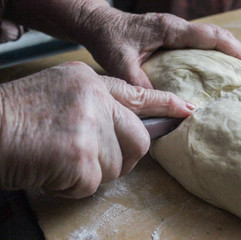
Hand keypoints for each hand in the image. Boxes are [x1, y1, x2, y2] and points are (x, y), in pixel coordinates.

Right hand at [0, 61, 192, 198]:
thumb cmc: (16, 115)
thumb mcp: (59, 93)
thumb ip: (96, 105)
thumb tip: (124, 128)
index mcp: (89, 81)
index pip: (138, 94)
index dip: (165, 104)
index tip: (187, 110)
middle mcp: (95, 100)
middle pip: (138, 139)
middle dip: (122, 156)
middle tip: (92, 159)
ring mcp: (90, 127)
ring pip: (117, 165)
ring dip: (92, 172)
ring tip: (61, 161)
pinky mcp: (81, 158)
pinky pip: (92, 184)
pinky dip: (72, 186)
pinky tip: (51, 172)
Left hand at [77, 6, 240, 87]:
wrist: (98, 23)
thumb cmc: (108, 39)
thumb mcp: (120, 63)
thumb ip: (139, 84)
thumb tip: (163, 106)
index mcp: (170, 29)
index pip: (213, 37)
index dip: (236, 52)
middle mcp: (177, 26)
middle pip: (220, 35)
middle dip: (240, 53)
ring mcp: (176, 30)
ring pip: (212, 38)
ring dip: (230, 54)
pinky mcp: (172, 36)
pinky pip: (201, 43)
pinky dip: (215, 55)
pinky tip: (217, 72)